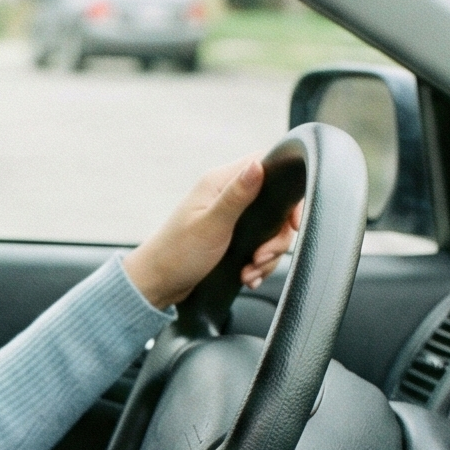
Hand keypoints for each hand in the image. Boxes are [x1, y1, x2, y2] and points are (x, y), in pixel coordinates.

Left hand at [122, 154, 302, 311]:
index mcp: (219, 182)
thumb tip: (259, 164)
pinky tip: (248, 276)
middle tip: (260, 257)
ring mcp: (230, 217)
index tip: (292, 222)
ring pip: (270, 230)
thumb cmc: (177, 254)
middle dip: (276, 238)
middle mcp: (227, 196)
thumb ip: (237, 195)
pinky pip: (259, 246)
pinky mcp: (232, 238)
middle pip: (275, 205)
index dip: (288, 191)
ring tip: (250, 272)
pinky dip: (258, 264)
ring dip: (267, 256)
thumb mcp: (212, 224)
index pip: (266, 165)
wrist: (157, 285)